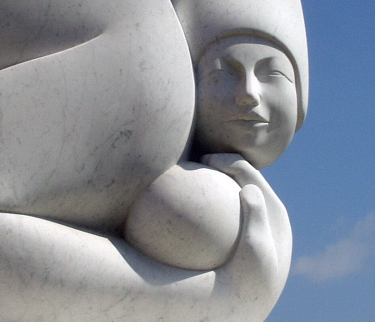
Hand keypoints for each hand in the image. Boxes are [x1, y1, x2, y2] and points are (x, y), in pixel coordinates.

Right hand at [205, 153, 291, 310]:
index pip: (250, 171)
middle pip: (240, 175)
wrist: (247, 302)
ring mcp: (248, 220)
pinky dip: (206, 200)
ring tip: (191, 176)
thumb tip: (249, 187)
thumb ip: (257, 214)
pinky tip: (187, 203)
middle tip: (196, 164)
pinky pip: (219, 209)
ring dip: (213, 178)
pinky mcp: (235, 230)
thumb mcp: (257, 247)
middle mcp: (264, 211)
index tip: (203, 161)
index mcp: (274, 209)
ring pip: (229, 190)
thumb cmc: (250, 277)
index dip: (227, 159)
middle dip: (219, 163)